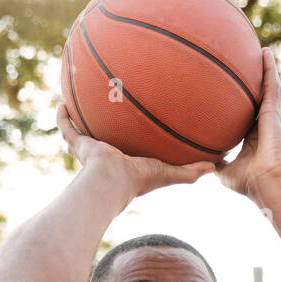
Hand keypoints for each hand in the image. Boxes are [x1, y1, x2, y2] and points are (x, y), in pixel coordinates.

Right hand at [56, 104, 215, 200]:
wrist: (111, 180)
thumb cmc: (139, 180)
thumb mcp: (169, 173)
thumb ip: (192, 171)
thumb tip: (218, 167)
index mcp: (125, 162)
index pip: (129, 150)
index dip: (131, 142)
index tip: (135, 130)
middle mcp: (105, 155)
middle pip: (104, 138)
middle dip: (104, 128)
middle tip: (108, 110)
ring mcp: (89, 150)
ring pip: (82, 132)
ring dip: (81, 119)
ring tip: (80, 100)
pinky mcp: (77, 145)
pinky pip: (66, 128)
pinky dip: (62, 117)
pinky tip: (62, 102)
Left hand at [215, 47, 280, 202]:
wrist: (267, 183)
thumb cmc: (248, 182)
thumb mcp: (225, 171)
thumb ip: (216, 162)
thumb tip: (204, 159)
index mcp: (253, 137)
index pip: (248, 114)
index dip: (244, 102)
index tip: (237, 91)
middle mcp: (264, 125)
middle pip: (260, 97)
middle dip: (257, 81)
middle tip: (251, 63)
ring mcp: (271, 119)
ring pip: (269, 88)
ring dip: (266, 69)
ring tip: (261, 51)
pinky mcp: (274, 114)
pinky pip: (272, 87)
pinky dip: (269, 70)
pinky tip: (265, 54)